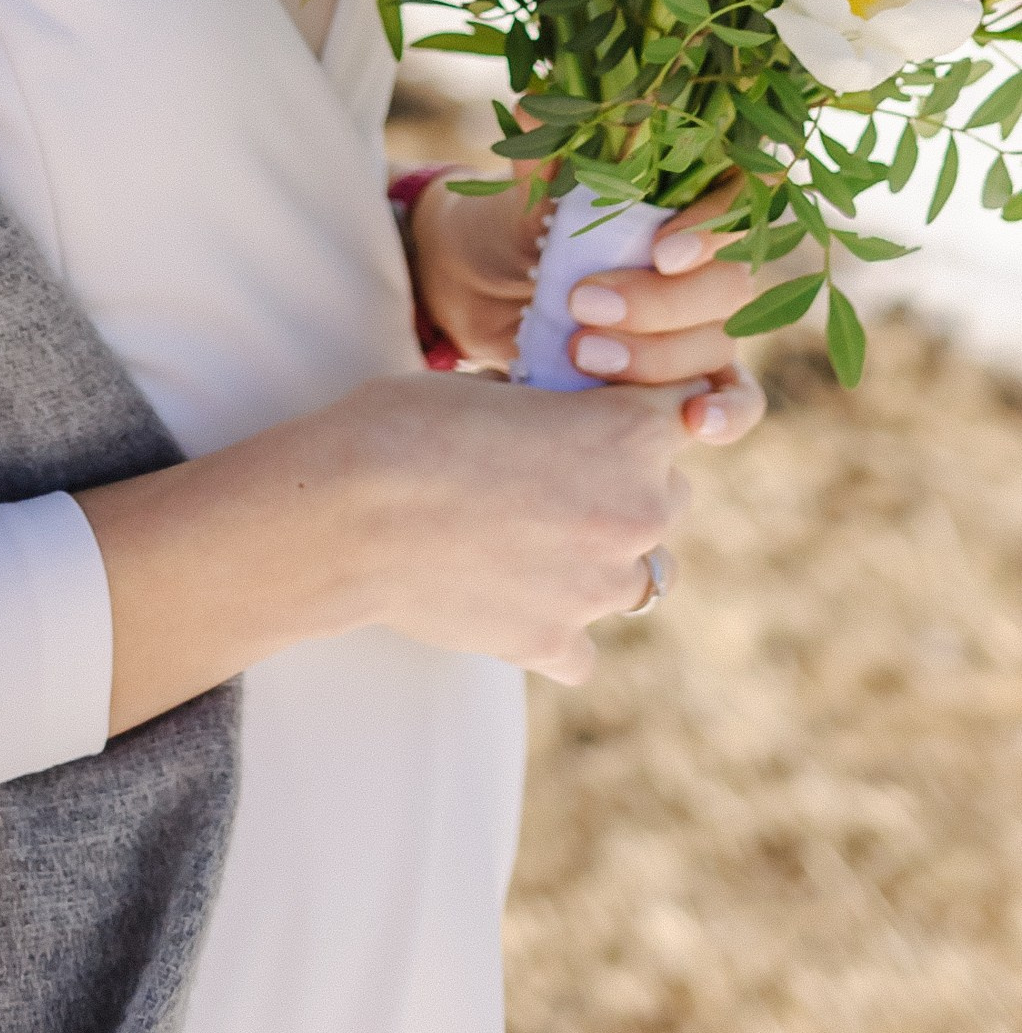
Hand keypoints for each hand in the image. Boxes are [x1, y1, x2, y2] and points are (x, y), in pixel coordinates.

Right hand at [326, 370, 692, 685]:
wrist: (347, 513)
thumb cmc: (407, 425)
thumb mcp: (492, 385)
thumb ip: (548, 407)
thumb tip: (555, 419)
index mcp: (628, 434)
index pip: (686, 409)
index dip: (642, 404)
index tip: (608, 407)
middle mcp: (635, 513)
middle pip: (670, 496)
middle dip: (626, 483)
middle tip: (557, 475)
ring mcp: (598, 589)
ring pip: (644, 577)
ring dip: (602, 558)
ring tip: (535, 540)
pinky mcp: (554, 644)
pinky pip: (583, 647)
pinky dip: (559, 628)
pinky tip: (514, 600)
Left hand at [408, 170, 765, 447]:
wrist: (478, 290)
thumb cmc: (508, 224)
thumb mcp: (517, 194)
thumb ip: (540, 163)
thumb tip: (534, 105)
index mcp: (682, 191)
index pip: (740, 196)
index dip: (714, 228)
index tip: (661, 253)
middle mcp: (704, 253)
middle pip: (730, 281)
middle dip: (660, 303)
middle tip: (583, 304)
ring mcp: (701, 316)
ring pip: (720, 340)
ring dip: (657, 357)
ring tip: (580, 353)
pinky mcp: (688, 372)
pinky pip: (735, 394)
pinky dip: (726, 411)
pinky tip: (696, 425)